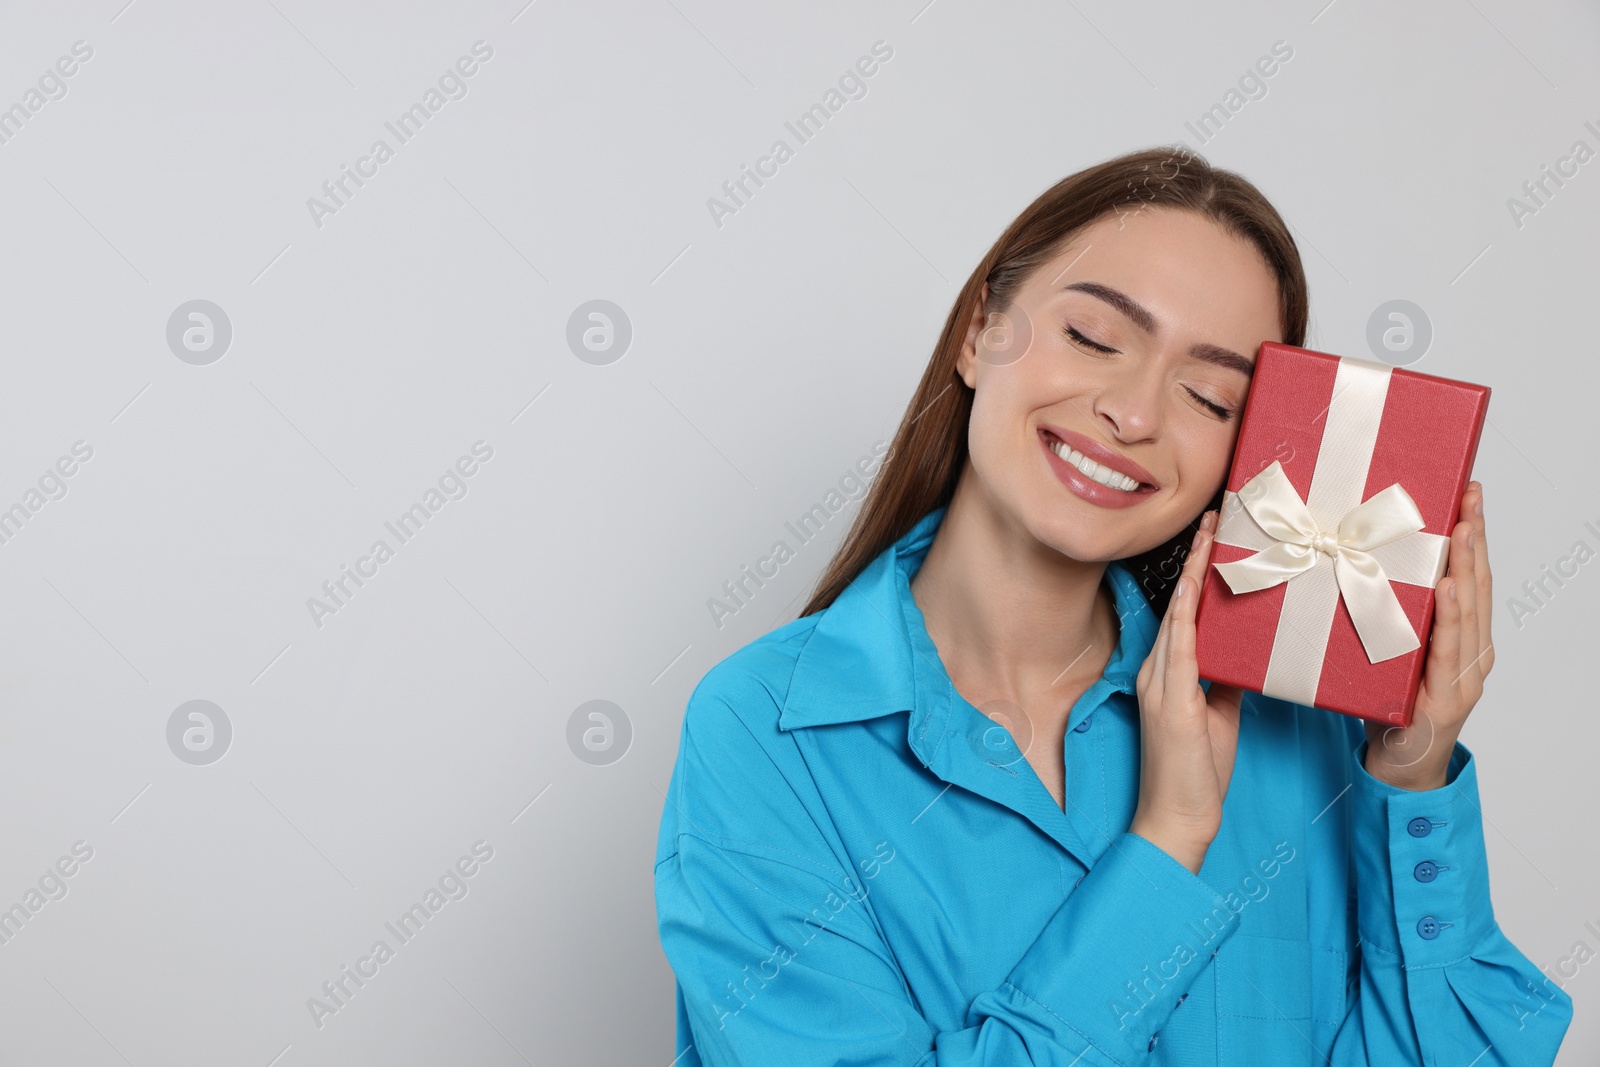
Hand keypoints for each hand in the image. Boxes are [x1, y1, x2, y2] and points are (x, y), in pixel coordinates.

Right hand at [1130, 509, 1245, 873]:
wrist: (1178, 816)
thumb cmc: (1198, 772)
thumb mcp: (1220, 715)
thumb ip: (1228, 681)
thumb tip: (1251, 655)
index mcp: (1168, 673)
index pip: (1185, 611)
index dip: (1199, 572)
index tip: (1216, 537)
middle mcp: (1159, 670)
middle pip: (1180, 602)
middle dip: (1197, 558)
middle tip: (1217, 515)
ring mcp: (1161, 683)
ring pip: (1179, 614)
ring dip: (1195, 573)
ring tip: (1212, 534)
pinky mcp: (1172, 700)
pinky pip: (1179, 647)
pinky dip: (1187, 614)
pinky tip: (1195, 587)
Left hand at [1363, 481, 1491, 790]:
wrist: (1394, 768)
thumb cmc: (1386, 707)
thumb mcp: (1388, 650)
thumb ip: (1388, 615)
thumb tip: (1351, 562)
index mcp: (1461, 638)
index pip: (1469, 576)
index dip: (1471, 534)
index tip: (1467, 492)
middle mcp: (1472, 652)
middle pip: (1478, 584)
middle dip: (1475, 536)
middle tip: (1470, 493)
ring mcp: (1464, 675)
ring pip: (1470, 611)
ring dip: (1467, 565)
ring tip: (1464, 526)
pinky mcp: (1447, 696)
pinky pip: (1448, 647)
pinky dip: (1452, 615)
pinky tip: (1451, 586)